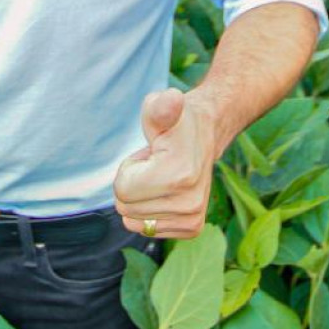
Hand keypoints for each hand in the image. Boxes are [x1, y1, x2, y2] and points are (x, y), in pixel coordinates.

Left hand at [113, 88, 217, 239]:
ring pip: (133, 221)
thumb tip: (171, 99)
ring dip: (139, 198)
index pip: (122, 189)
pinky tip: (165, 193)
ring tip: (160, 177)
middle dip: (132, 184)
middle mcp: (190, 203)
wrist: (206, 136)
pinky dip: (148, 211)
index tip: (148, 156)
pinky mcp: (192, 228)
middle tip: (154, 166)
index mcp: (180, 175)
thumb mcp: (160, 109)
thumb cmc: (176, 121)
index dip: (128, 168)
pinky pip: (146, 230)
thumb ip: (159, 108)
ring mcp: (193, 218)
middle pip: (125, 207)